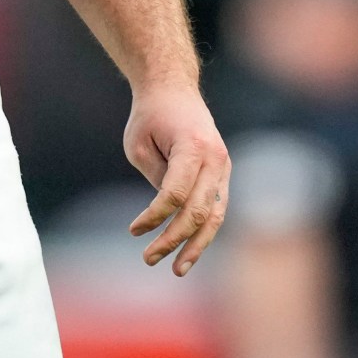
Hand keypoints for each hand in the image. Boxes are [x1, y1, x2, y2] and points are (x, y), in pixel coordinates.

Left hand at [123, 83, 229, 276]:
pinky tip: (189, 251)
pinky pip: (216, 208)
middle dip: (174, 239)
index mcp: (193, 147)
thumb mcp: (140, 145)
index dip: (154, 217)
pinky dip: (203, 231)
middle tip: (149, 259)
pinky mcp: (222, 174)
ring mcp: (223, 167)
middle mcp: (215, 158)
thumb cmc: (150, 116)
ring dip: (196, 245)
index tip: (134, 230)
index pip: (176, 194)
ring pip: (215, 215)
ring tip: (178, 270)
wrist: (173, 88)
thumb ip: (158, 180)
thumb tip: (169, 214)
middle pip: (198, 210)